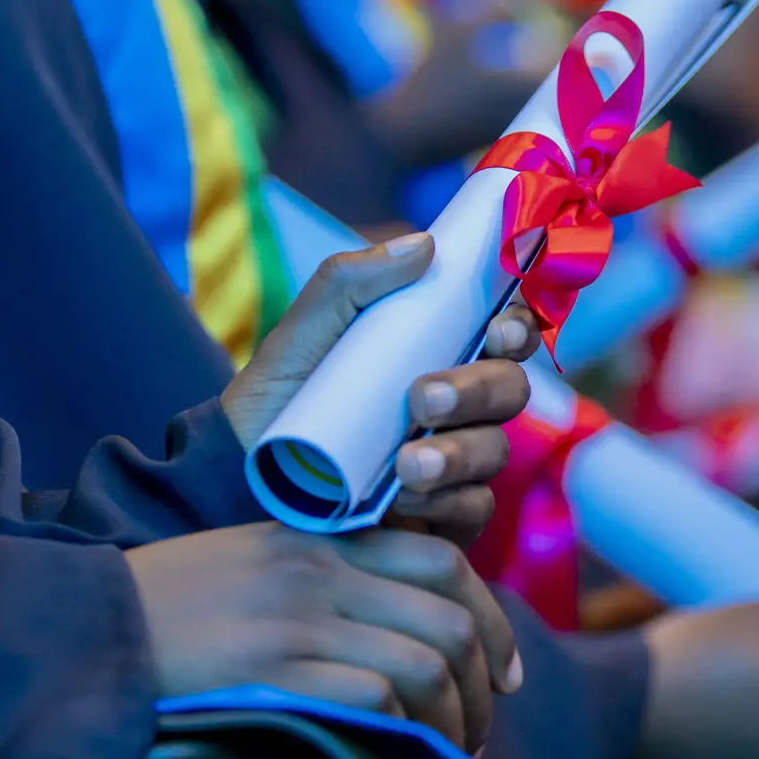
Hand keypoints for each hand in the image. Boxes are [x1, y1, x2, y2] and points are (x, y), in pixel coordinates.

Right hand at [125, 522, 523, 751]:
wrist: (82, 627)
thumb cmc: (166, 608)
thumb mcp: (255, 567)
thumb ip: (326, 583)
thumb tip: (401, 637)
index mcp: (320, 540)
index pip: (443, 563)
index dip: (492, 622)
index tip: (504, 673)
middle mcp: (319, 572)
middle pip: (448, 620)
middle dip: (484, 683)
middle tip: (480, 730)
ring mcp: (297, 621)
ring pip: (424, 665)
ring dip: (452, 720)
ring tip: (447, 754)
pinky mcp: (273, 671)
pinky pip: (374, 701)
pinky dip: (402, 735)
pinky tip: (399, 757)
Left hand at [220, 234, 541, 544]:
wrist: (240, 475)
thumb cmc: (279, 395)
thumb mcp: (304, 331)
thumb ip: (350, 279)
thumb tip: (423, 243)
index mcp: (439, 352)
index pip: (506, 334)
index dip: (518, 327)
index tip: (498, 328)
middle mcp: (459, 406)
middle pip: (511, 389)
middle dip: (478, 388)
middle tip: (423, 397)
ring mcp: (455, 462)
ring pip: (495, 450)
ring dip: (458, 452)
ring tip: (405, 464)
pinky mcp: (443, 515)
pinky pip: (475, 507)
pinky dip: (447, 500)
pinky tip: (404, 497)